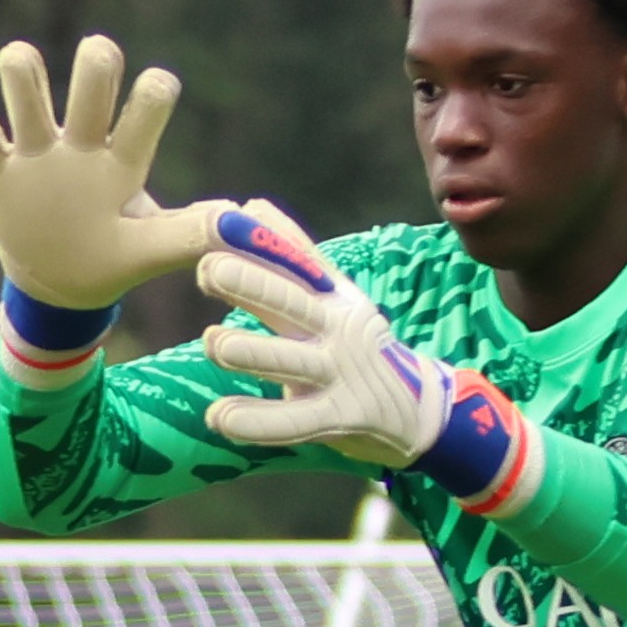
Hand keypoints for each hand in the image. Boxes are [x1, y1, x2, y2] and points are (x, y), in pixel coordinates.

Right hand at [0, 35, 224, 314]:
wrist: (58, 287)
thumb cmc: (112, 260)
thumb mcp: (148, 252)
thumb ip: (185, 236)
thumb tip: (235, 223)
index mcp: (124, 162)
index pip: (145, 113)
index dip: (152, 93)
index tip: (156, 86)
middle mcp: (82, 147)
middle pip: (90, 84)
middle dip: (96, 65)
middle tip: (99, 56)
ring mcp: (38, 159)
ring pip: (27, 97)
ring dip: (23, 73)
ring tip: (18, 58)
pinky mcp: (1, 179)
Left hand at [194, 204, 538, 510]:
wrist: (416, 408)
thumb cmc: (355, 345)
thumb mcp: (332, 296)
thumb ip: (292, 256)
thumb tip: (252, 205)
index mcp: (330, 298)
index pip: (292, 266)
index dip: (257, 245)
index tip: (221, 223)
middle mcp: (335, 330)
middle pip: (291, 304)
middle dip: (252, 285)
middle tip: (209, 268)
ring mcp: (338, 374)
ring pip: (290, 362)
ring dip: (251, 352)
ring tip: (212, 341)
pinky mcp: (339, 417)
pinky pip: (293, 422)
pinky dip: (256, 421)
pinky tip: (218, 416)